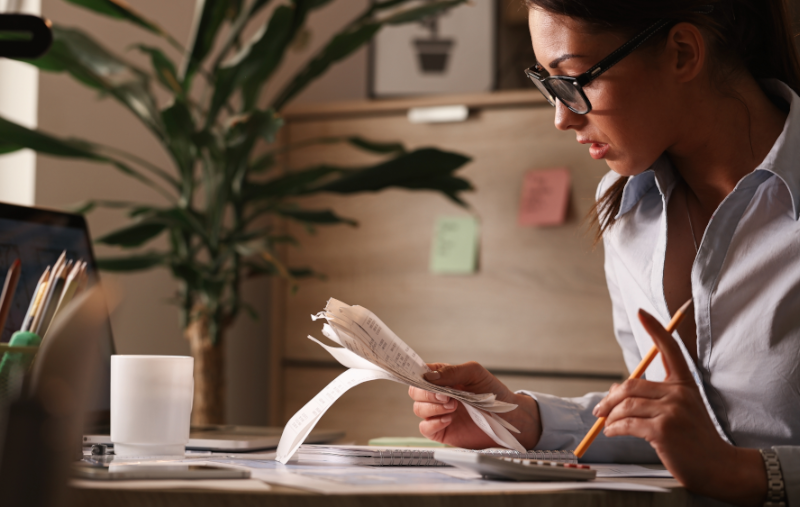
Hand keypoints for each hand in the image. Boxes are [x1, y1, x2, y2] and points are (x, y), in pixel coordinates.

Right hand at [408, 361, 541, 449]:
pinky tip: (449, 419)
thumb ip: (452, 372)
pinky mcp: (441, 431)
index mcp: (443, 378)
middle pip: (415, 392)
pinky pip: (425, 428)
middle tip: (446, 396)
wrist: (509, 418)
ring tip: (453, 407)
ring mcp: (439, 413)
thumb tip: (429, 376)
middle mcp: (438, 395)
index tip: (423, 378)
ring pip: (418, 409)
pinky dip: (433, 423)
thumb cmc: (494, 393)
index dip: (417, 375)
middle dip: (427, 393)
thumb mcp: (475, 374)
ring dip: (433, 407)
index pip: (421, 374)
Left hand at [593, 310, 766, 505]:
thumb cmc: (694, 439)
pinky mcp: (663, 430)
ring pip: (626, 405)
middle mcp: (679, 393)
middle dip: (609, 399)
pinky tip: (612, 432)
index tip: (642, 312)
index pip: (670, 349)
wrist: (718, 467)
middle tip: (600, 410)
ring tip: (606, 424)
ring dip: (609, 416)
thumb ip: (652, 396)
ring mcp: (672, 411)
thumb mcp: (679, 410)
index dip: (655, 328)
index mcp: (685, 384)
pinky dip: (614, 428)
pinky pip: (626, 423)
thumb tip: (614, 391)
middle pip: (631, 384)